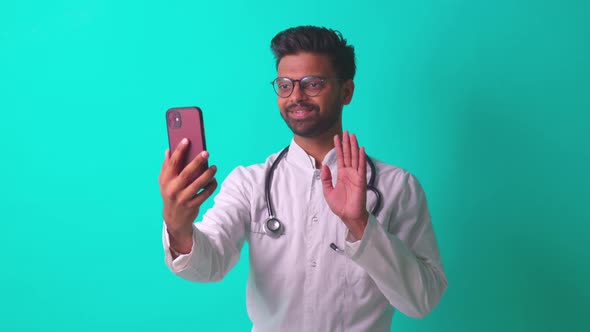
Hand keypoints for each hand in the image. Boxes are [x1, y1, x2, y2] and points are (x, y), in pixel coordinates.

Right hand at [158, 138, 217, 252]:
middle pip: (186, 173)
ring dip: (207, 174)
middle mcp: (172, 189)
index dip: (179, 150)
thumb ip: (166, 166)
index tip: (187, 140)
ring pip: (197, 184)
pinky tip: (214, 180)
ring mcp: (182, 198)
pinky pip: (204, 194)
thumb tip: (168, 150)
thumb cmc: (171, 194)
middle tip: (206, 152)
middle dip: (197, 162)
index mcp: (165, 180)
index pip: (172, 163)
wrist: (174, 218)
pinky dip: (210, 186)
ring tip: (214, 167)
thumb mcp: (164, 182)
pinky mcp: (192, 206)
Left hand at [321, 131, 368, 239]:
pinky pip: (361, 167)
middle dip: (347, 143)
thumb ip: (326, 178)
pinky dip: (361, 158)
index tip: (337, 137)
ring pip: (355, 158)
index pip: (341, 157)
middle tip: (346, 131)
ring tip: (353, 136)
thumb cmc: (340, 205)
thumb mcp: (328, 191)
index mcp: (342, 174)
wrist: (348, 215)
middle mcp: (350, 173)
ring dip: (354, 146)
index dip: (339, 147)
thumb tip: (324, 166)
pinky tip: (361, 149)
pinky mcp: (361, 180)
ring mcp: (356, 176)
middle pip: (348, 154)